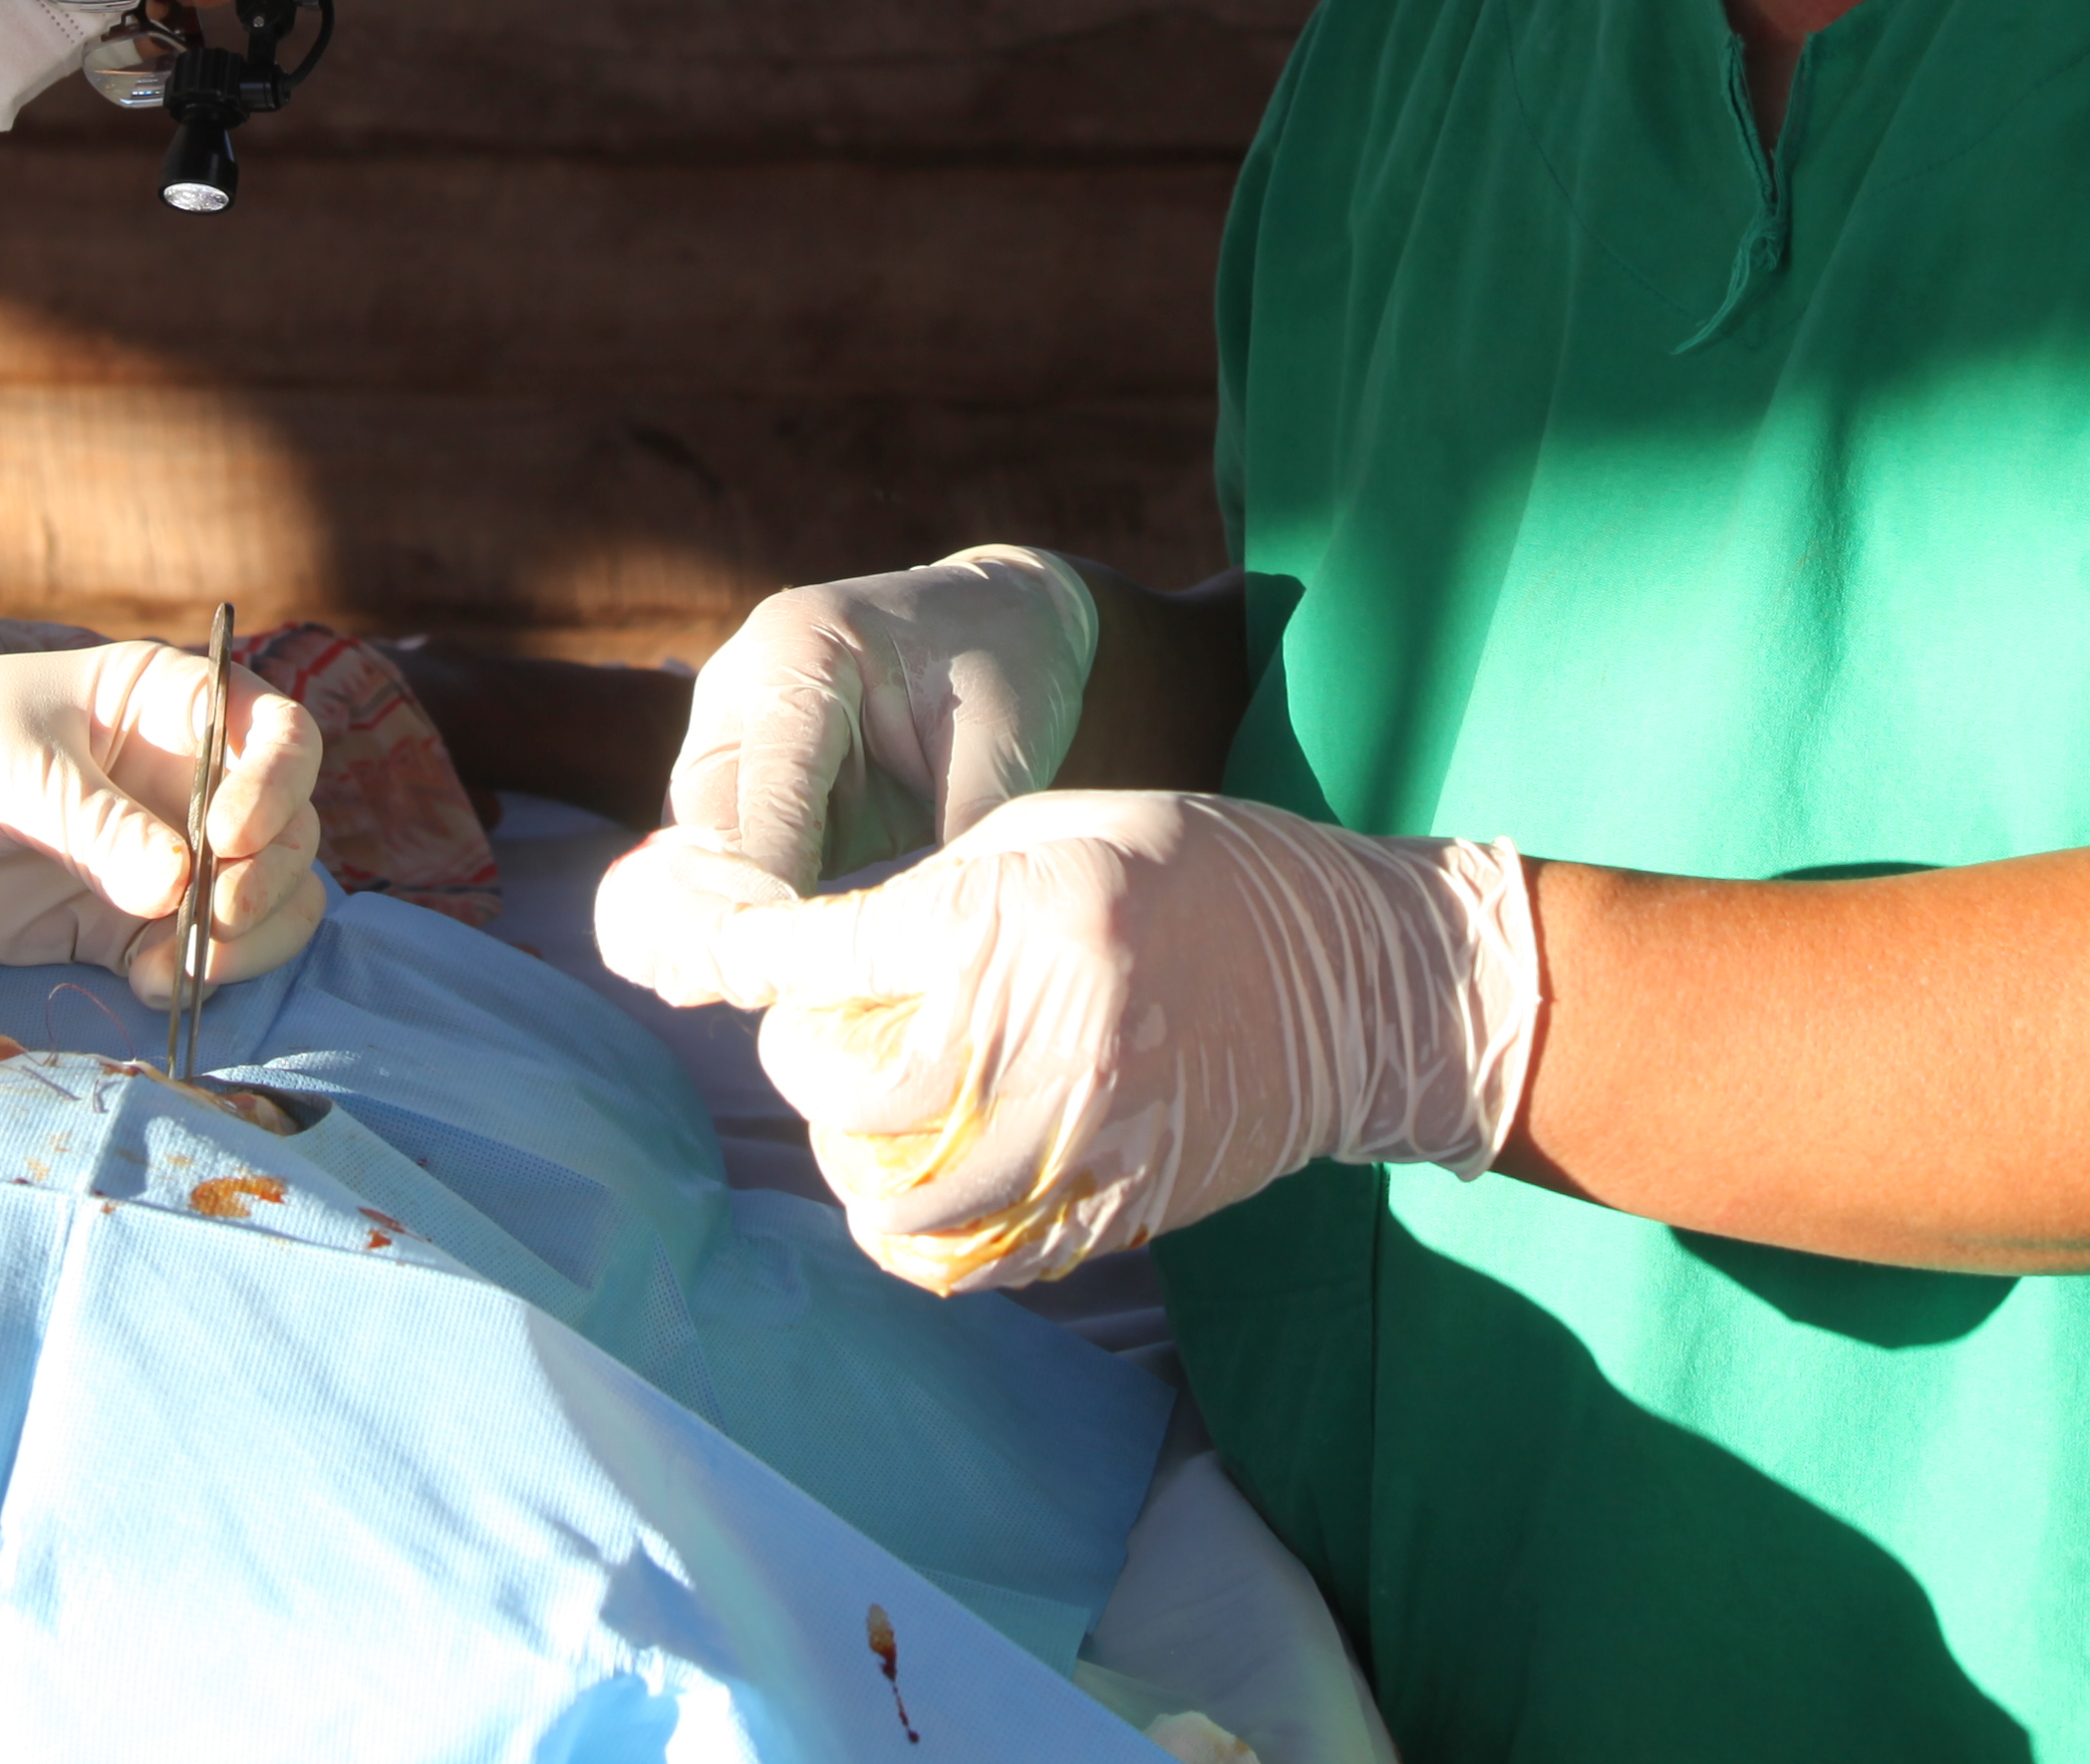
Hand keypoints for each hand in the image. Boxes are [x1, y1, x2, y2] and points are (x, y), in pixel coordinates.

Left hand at [0, 644, 328, 998]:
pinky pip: (200, 952)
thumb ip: (94, 824)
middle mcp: (179, 775)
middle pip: (288, 826)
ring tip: (176, 964)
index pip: (274, 733)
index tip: (228, 836)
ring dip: (247, 938)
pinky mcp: (124, 923)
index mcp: (163, 700)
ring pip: (267, 897)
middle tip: (210, 917)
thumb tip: (181, 883)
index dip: (276, 786)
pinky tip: (144, 982)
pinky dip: (198, 974)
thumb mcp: (5, 766)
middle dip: (269, 876)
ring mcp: (159, 853)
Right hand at [588, 546, 1099, 1002]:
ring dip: (716, 914)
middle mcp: (742, 686)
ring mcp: (732, 730)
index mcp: (799, 647)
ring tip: (722, 995)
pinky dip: (735, 908)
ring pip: (697, 842)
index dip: (765, 878)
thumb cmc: (1007, 668)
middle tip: (736, 993)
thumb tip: (930, 945)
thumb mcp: (999, 743)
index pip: (767, 782)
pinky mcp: (744, 777)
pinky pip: (723, 853)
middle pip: (705, 816)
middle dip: (721, 908)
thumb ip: (959, 835)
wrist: (1002, 620)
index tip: (775, 958)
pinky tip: (745, 973)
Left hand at [661, 789, 1542, 1294]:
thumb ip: (935, 892)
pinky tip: (919, 1184)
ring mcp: (1074, 1140)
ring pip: (886, 1193)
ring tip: (871, 1113)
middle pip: (837, 1087)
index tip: (731, 957)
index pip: (827, 957)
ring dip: (853, 1154)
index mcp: (1012, 921)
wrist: (1358, 982)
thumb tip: (825, 951)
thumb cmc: (1203, 875)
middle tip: (823, 1031)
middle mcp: (1033, 1038)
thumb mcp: (1058, 829)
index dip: (756, 957)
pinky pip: (969, 1258)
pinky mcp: (1111, 1209)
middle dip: (803, 1057)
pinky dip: (917, 1233)